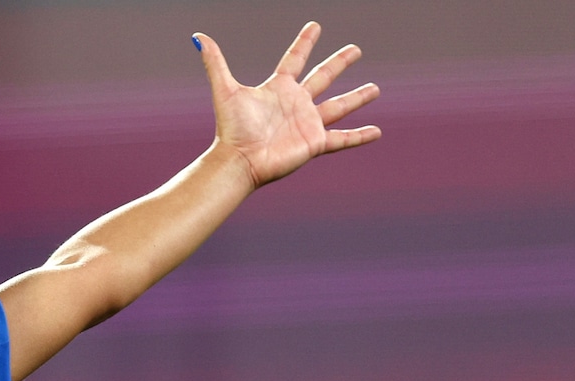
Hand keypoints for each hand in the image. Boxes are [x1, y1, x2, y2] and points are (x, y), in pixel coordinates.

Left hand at [195, 22, 380, 187]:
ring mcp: (307, 123)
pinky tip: (376, 132)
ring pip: (338, 106)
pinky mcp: (314, 143)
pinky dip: (359, 136)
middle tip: (355, 49)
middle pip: (323, 77)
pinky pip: (342, 138)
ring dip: (357, 97)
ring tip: (375, 89)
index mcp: (278, 88)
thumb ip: (215, 62)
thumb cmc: (231, 129)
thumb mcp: (225, 90)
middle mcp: (296, 103)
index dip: (305, 42)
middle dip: (339, 63)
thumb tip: (198, 36)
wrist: (239, 161)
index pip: (295, 59)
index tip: (315, 26)